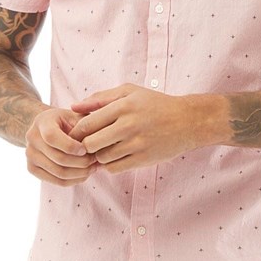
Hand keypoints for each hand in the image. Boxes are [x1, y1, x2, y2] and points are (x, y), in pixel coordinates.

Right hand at [25, 107, 97, 185]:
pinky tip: (84, 174)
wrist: (46, 128)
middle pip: (58, 158)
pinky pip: (56, 181)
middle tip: (96, 160)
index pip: (52, 137)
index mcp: (42, 122)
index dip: (70, 146)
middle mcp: (32, 138)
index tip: (85, 149)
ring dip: (80, 173)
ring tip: (93, 167)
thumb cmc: (66, 121)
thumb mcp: (75, 116)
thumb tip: (95, 143)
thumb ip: (84, 125)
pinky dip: (73, 180)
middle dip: (81, 162)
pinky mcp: (32, 169)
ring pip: (58, 172)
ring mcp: (30, 155)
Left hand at [69, 84, 225, 173]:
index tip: (77, 133)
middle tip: (88, 143)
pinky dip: (110, 164)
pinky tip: (115, 155)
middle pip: (90, 143)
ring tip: (104, 148)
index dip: (76, 131)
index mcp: (123, 105)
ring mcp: (137, 144)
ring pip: (102, 157)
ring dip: (99, 155)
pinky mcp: (143, 159)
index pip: (86, 123)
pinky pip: (114, 168)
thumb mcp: (129, 92)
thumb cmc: (154, 104)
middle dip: (86, 145)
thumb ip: (100, 98)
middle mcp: (129, 125)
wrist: (186, 121)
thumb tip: (74, 106)